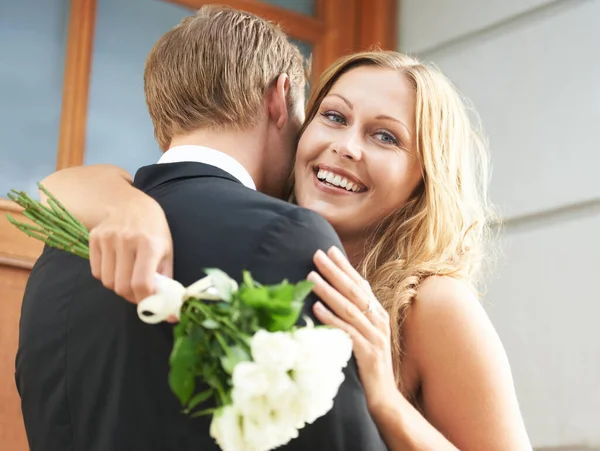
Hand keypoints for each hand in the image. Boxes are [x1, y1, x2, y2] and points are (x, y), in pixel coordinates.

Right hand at [89, 189, 172, 303]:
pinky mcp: (94, 238)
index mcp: (149, 245)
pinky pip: (96, 271)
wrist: (131, 203)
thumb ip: (166, 279)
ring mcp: (108, 239)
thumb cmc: (154, 229)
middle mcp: (127, 241)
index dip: (144, 300)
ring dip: (118, 287)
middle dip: (131, 296)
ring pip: (107, 281)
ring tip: (128, 278)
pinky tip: (117, 267)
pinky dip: (106, 276)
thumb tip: (168, 310)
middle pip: (121, 286)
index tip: (149, 303)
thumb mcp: (167, 250)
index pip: (141, 283)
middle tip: (138, 293)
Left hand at [308, 247, 397, 411]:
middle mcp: (378, 321)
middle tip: (316, 255)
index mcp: (378, 314)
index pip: (360, 284)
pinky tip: (316, 309)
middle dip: (334, 271)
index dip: (345, 267)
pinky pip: (347, 332)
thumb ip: (353, 314)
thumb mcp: (364, 334)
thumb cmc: (369, 364)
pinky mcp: (368, 353)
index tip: (329, 250)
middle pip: (354, 291)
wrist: (384, 397)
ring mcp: (374, 337)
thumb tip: (331, 295)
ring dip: (328, 291)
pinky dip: (331, 319)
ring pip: (349, 309)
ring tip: (311, 277)